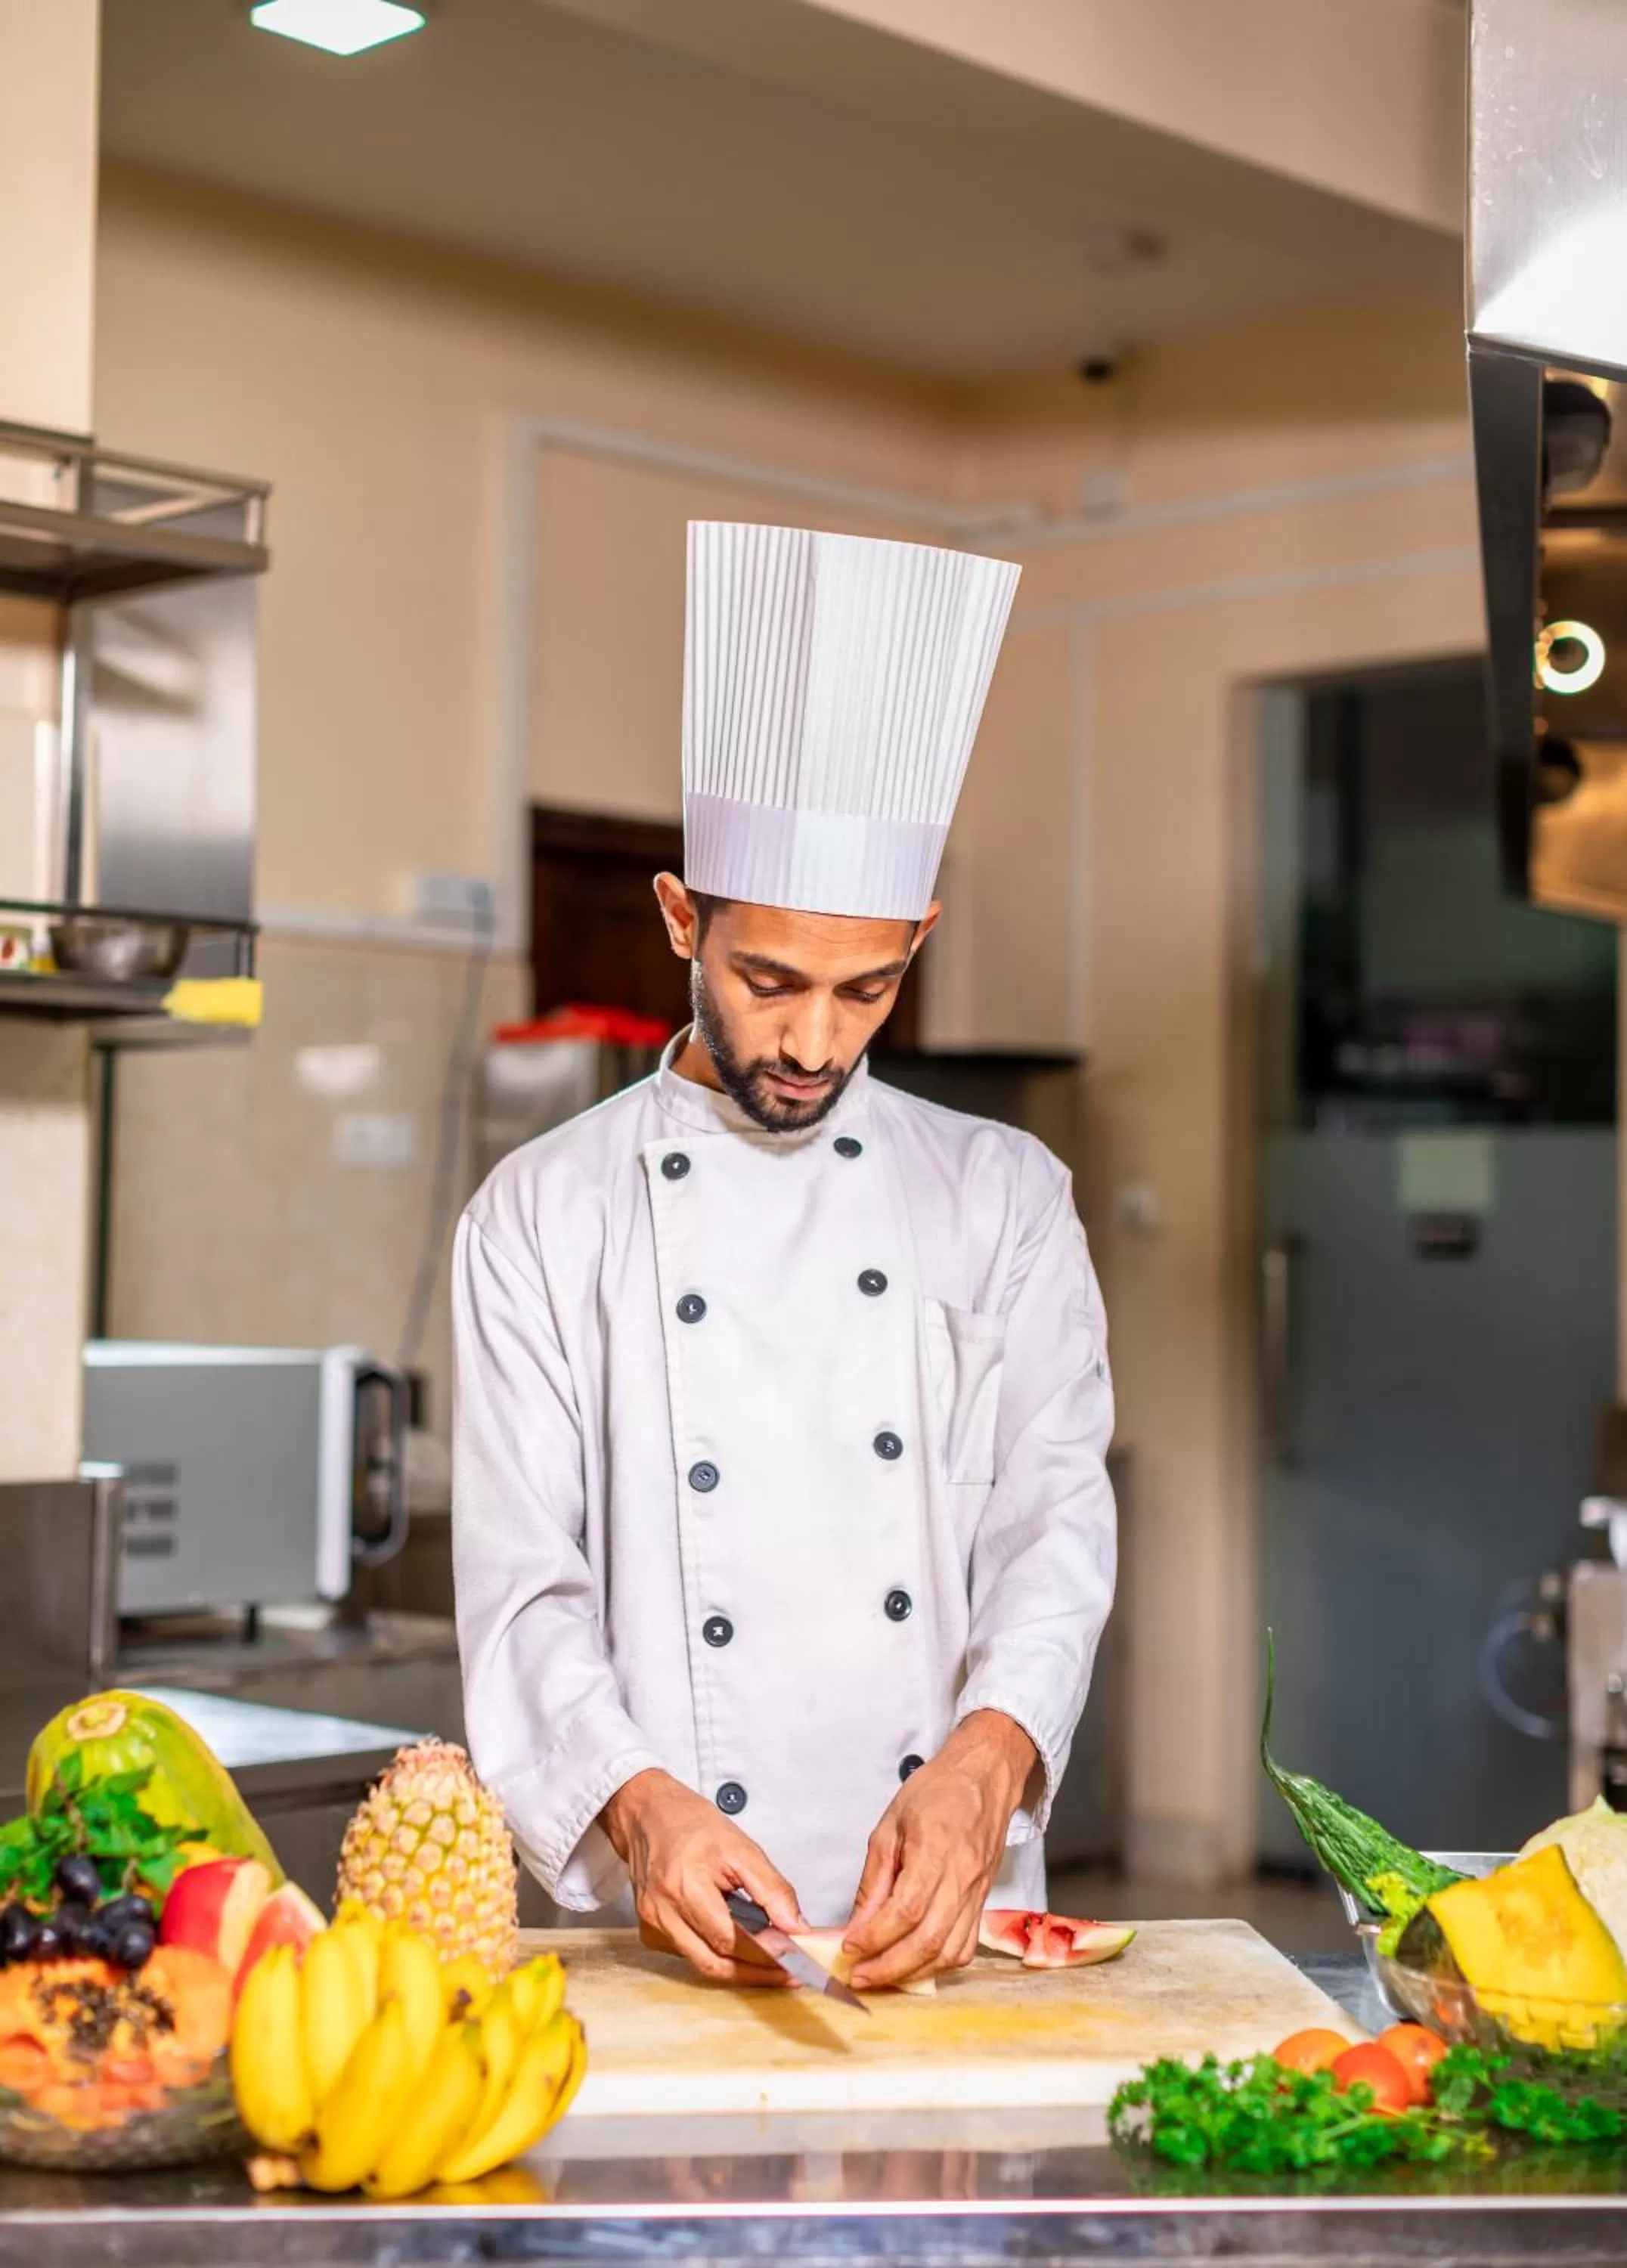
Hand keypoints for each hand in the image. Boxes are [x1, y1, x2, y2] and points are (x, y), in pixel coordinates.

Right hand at [601, 1769, 805, 1984]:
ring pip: (701, 1964)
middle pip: (714, 1963)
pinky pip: (687, 1954)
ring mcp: (652, 1923)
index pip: (730, 1939)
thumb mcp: (742, 1847)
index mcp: (686, 1885)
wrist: (649, 1815)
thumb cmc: (693, 1825)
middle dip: (753, 1974)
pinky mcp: (649, 1930)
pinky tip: (734, 1945)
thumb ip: (772, 1889)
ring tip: (767, 1960)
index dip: (764, 1955)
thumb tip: (796, 1927)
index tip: (794, 1960)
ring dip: (736, 1968)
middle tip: (785, 1973)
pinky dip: (713, 1954)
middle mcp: (663, 1910)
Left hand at [842, 1712, 1037, 1989]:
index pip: (905, 1910)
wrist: (983, 1778)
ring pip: (949, 1952)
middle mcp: (961, 1878)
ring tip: (882, 1975)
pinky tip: (915, 1964)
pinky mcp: (984, 1902)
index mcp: (934, 1851)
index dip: (875, 1936)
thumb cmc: (936, 1792)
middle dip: (889, 1967)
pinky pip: (965, 1947)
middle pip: (928, 1941)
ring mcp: (977, 1893)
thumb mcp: (890, 1826)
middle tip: (858, 1976)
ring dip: (913, 1972)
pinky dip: (939, 1964)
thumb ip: (874, 1879)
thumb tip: (857, 1924)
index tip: (848, 1947)